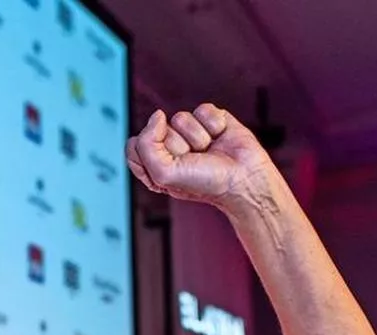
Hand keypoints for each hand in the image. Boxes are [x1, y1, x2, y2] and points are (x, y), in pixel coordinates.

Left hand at [126, 104, 274, 210]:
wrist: (243, 180)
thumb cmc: (203, 183)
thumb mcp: (162, 174)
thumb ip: (146, 144)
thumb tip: (158, 115)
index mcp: (153, 164)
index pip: (133, 145)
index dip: (150, 152)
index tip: (168, 167)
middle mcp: (169, 147)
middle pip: (158, 130)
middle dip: (177, 146)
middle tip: (194, 160)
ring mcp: (190, 132)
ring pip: (180, 118)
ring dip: (197, 137)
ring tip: (209, 151)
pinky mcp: (211, 119)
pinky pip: (203, 110)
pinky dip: (214, 125)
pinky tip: (221, 138)